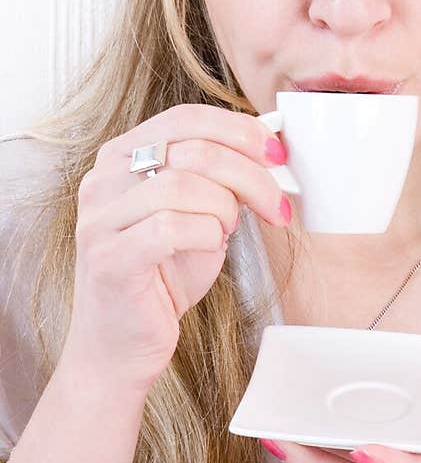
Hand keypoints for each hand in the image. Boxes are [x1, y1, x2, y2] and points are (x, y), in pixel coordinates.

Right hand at [66, 103, 292, 393]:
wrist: (122, 345)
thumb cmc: (162, 278)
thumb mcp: (198, 215)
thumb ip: (220, 180)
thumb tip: (268, 151)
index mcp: (122, 156)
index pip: (186, 117)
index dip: (240, 130)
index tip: (277, 155)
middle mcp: (103, 180)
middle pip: (194, 150)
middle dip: (251, 176)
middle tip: (276, 205)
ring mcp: (100, 219)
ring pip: (184, 185)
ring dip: (225, 210)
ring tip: (227, 233)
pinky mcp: (108, 258)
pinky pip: (170, 228)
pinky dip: (206, 235)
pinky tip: (209, 247)